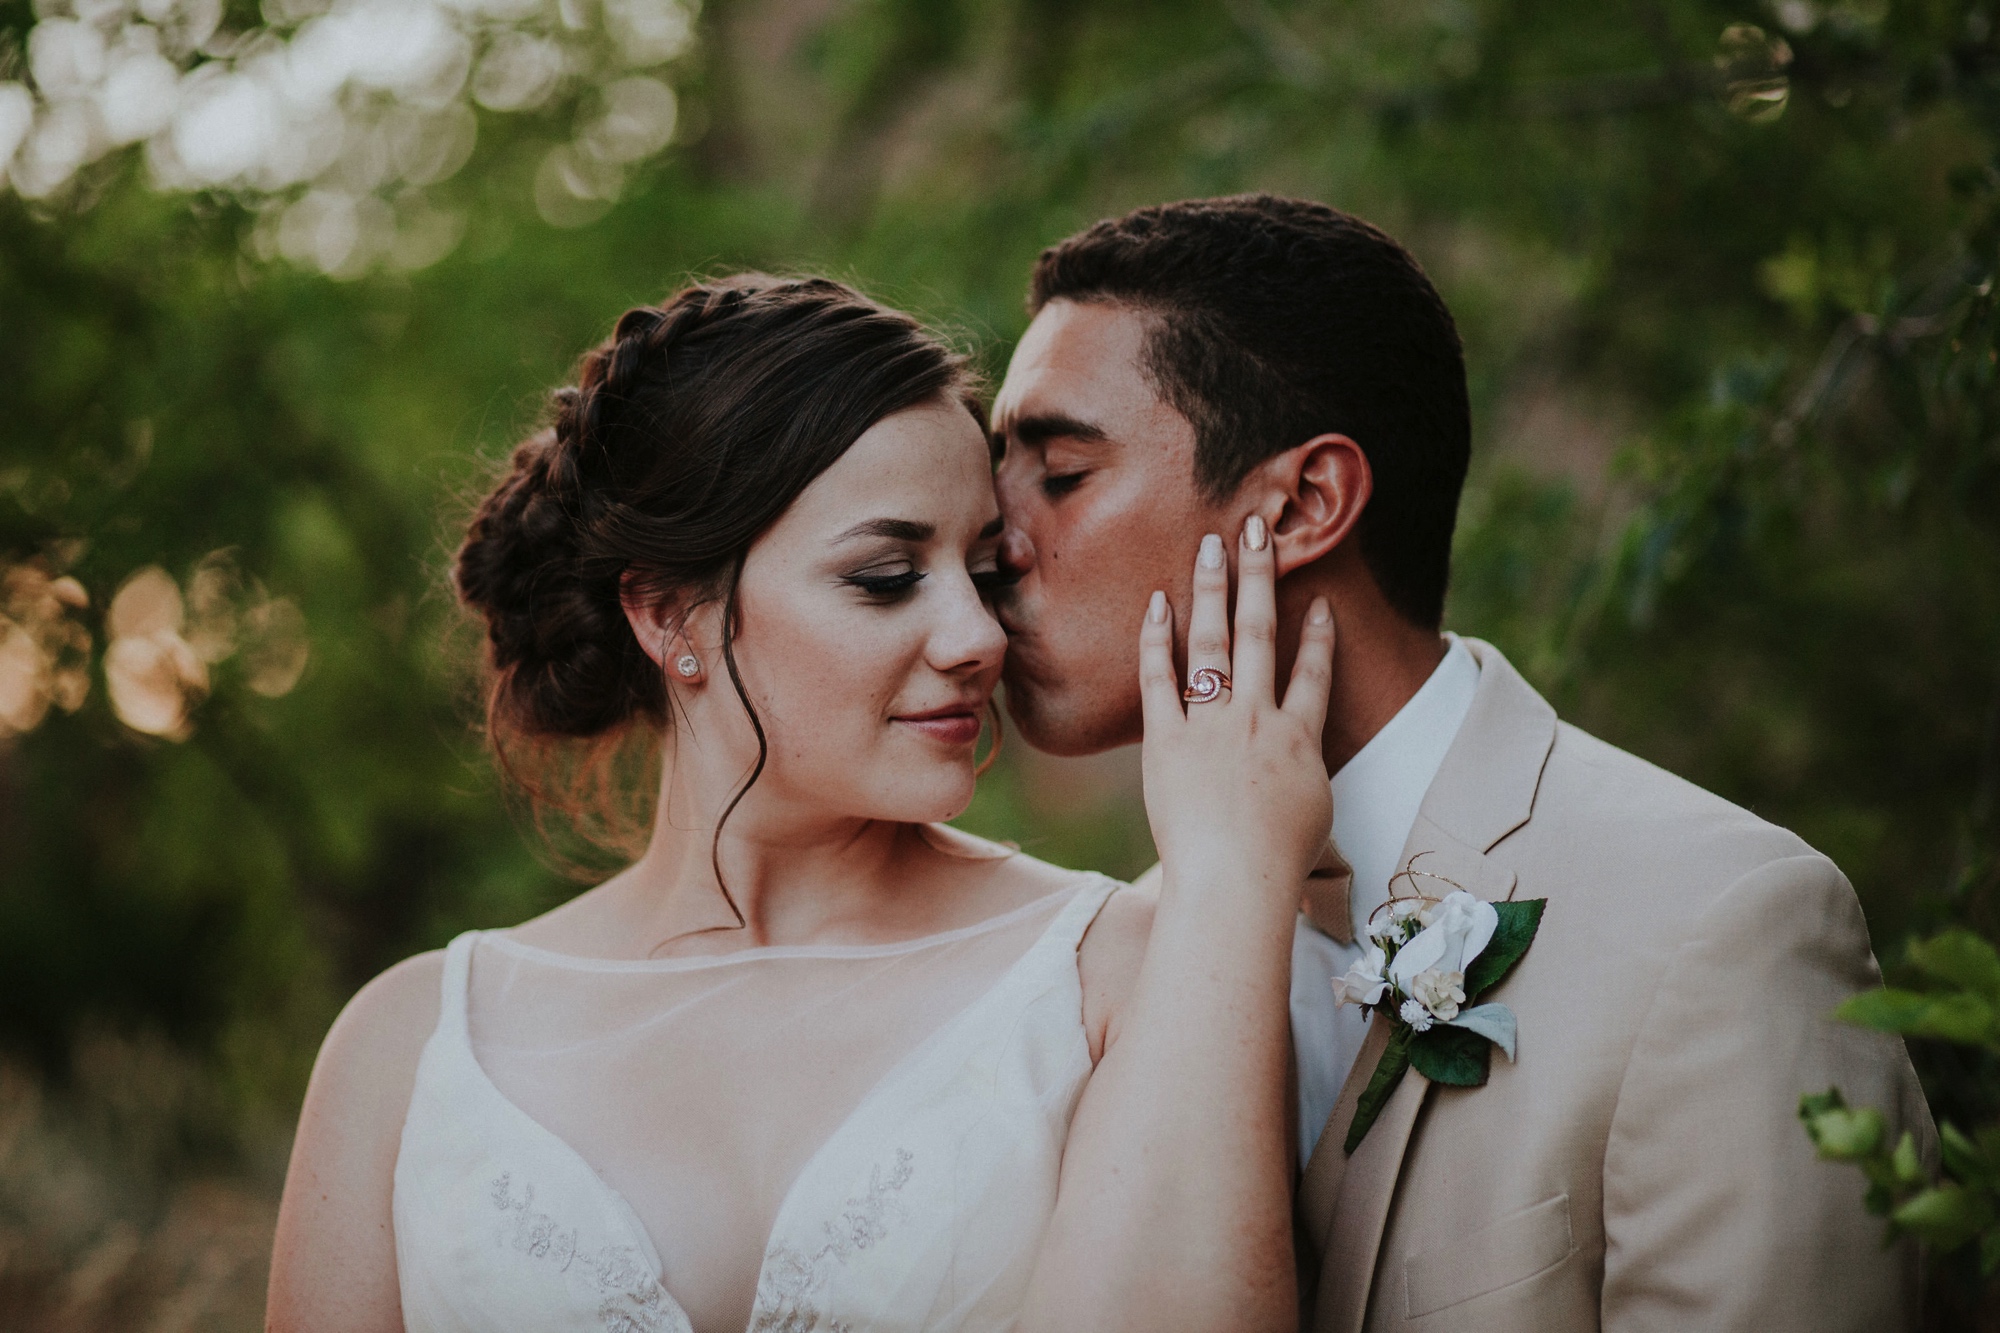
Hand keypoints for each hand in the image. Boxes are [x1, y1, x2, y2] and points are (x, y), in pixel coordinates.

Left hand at [1139, 517, 1335, 906]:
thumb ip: (1303, 782)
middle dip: (1260, 576)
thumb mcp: (1311, 817)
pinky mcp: (1168, 741)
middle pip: (1263, 634)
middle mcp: (1258, 719)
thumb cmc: (1275, 864)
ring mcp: (1212, 726)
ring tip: (1212, 544)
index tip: (1320, 603)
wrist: (1236, 880)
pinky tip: (1158, 602)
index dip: (1320, 637)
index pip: (1315, 676)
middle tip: (1257, 526)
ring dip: (1215, 589)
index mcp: (1300, 740)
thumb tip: (1299, 777)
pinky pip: (1161, 680)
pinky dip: (1158, 640)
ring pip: (1216, 643)